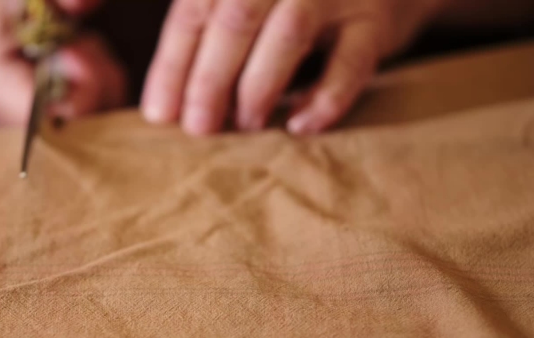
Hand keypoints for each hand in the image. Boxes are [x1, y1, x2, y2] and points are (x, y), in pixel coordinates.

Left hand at [140, 0, 445, 135]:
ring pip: (287, 34)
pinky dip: (323, 99)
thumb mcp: (244, 7)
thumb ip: (205, 40)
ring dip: (258, 89)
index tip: (160, 116)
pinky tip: (300, 126)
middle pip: (235, 19)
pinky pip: (350, 62)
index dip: (172, 66)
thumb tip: (161, 112)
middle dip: (209, 81)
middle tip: (199, 130)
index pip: (194, 11)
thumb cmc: (290, 7)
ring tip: (247, 127)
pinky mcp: (374, 21)